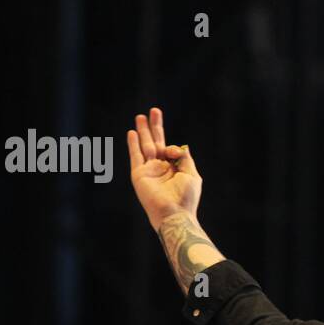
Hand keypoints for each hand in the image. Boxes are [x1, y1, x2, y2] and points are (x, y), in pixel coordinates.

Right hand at [127, 107, 201, 228]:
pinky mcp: (139, 175)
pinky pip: (135, 156)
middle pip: (156, 142)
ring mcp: (149, 171)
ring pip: (145, 146)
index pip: (171, 149)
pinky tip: (132, 133)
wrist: (174, 213)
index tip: (174, 152)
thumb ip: (184, 157)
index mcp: (174, 169)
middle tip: (153, 110)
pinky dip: (133, 145)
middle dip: (155, 127)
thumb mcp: (191, 174)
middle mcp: (161, 168)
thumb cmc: (186, 197)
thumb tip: (176, 146)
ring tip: (140, 116)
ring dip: (143, 131)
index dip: (173, 147)